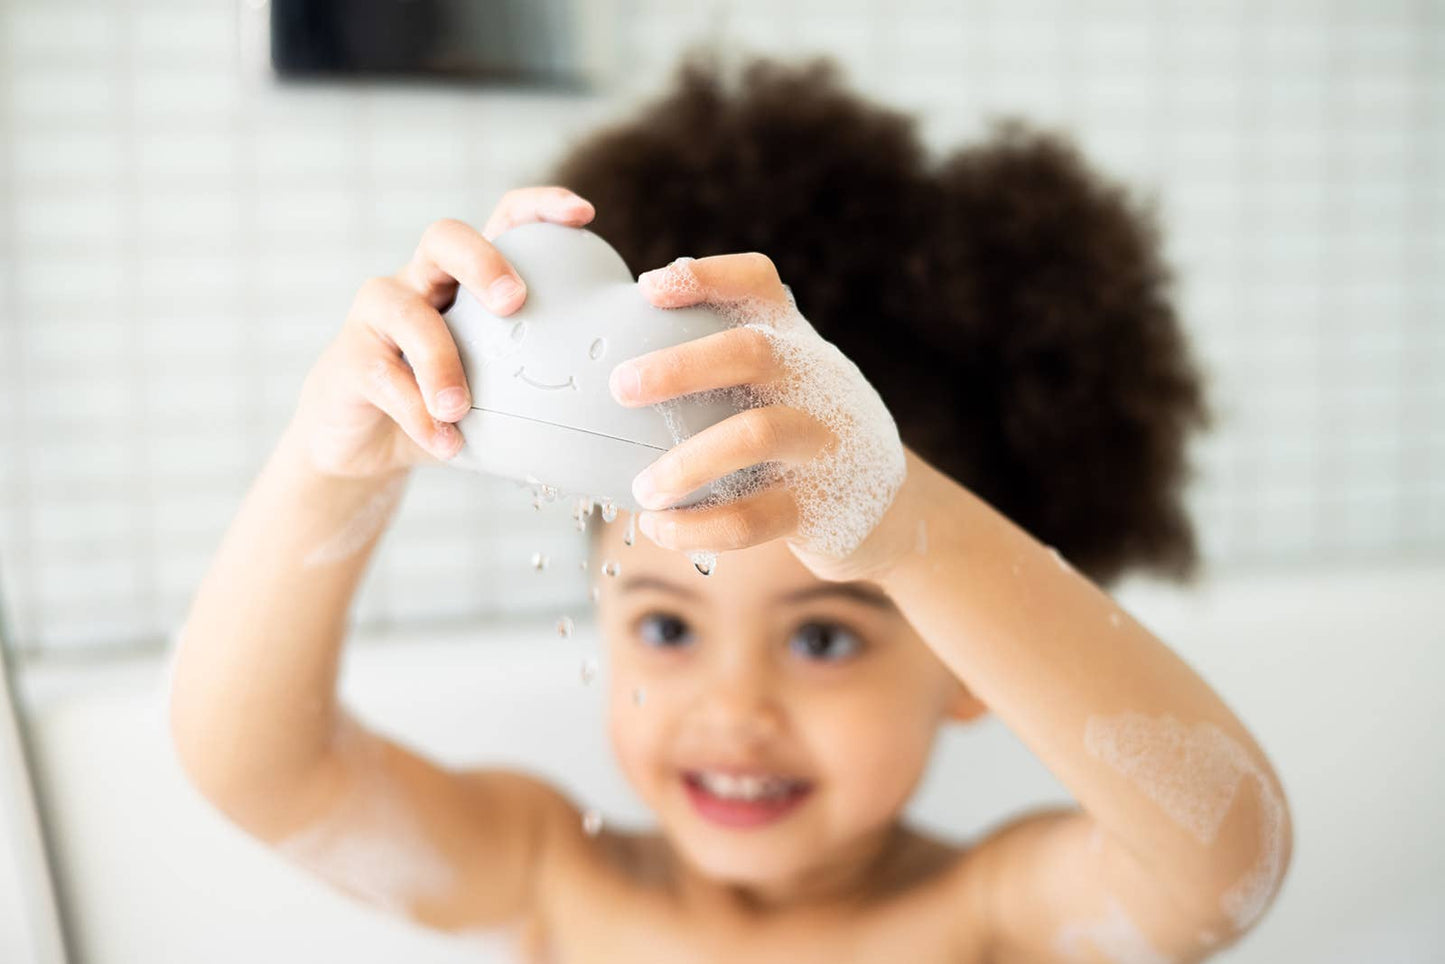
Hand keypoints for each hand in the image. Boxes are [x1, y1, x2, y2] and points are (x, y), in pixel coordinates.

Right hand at [287, 187, 595, 478]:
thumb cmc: (451, 409)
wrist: (368, 448)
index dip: (539, 206)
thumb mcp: (505, 390)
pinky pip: (384, 377)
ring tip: (462, 408)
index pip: (503, 221)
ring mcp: (379, 317)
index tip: (584, 215)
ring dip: (440, 360)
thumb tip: (625, 393)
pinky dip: (417, 414)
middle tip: (514, 301)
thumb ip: (546, 378)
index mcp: (466, 280)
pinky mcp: (349, 360)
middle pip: (443, 237)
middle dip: (482, 260)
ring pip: (406, 311)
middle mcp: (420, 281)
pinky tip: (445, 442)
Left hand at [610, 253, 914, 582]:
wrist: (892, 511)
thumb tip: (609, 362)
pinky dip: (697, 527)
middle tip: (620, 386)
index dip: (706, 277)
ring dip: (687, 462)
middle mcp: (816, 381)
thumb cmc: (801, 440)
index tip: (649, 288)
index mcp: (797, 343)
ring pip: (755, 435)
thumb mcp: (784, 388)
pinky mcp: (824, 506)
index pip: (760, 285)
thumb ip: (725, 370)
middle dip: (681, 365)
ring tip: (641, 489)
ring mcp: (824, 442)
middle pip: (753, 351)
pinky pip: (754, 517)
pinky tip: (659, 528)